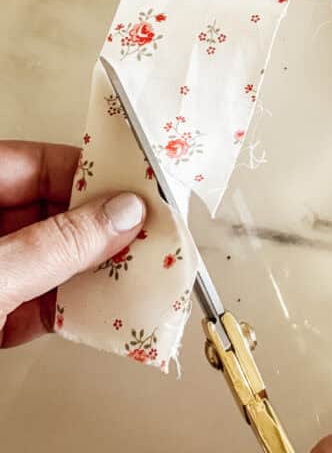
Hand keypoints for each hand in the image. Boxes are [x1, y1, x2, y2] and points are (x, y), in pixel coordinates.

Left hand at [0, 140, 145, 347]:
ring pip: (50, 260)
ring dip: (94, 272)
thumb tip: (122, 213)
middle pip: (51, 213)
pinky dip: (71, 310)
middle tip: (147, 231)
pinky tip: (103, 312)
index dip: (90, 172)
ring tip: (139, 273)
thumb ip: (57, 244)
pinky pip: (38, 303)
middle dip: (101, 227)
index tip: (137, 183)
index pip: (38, 164)